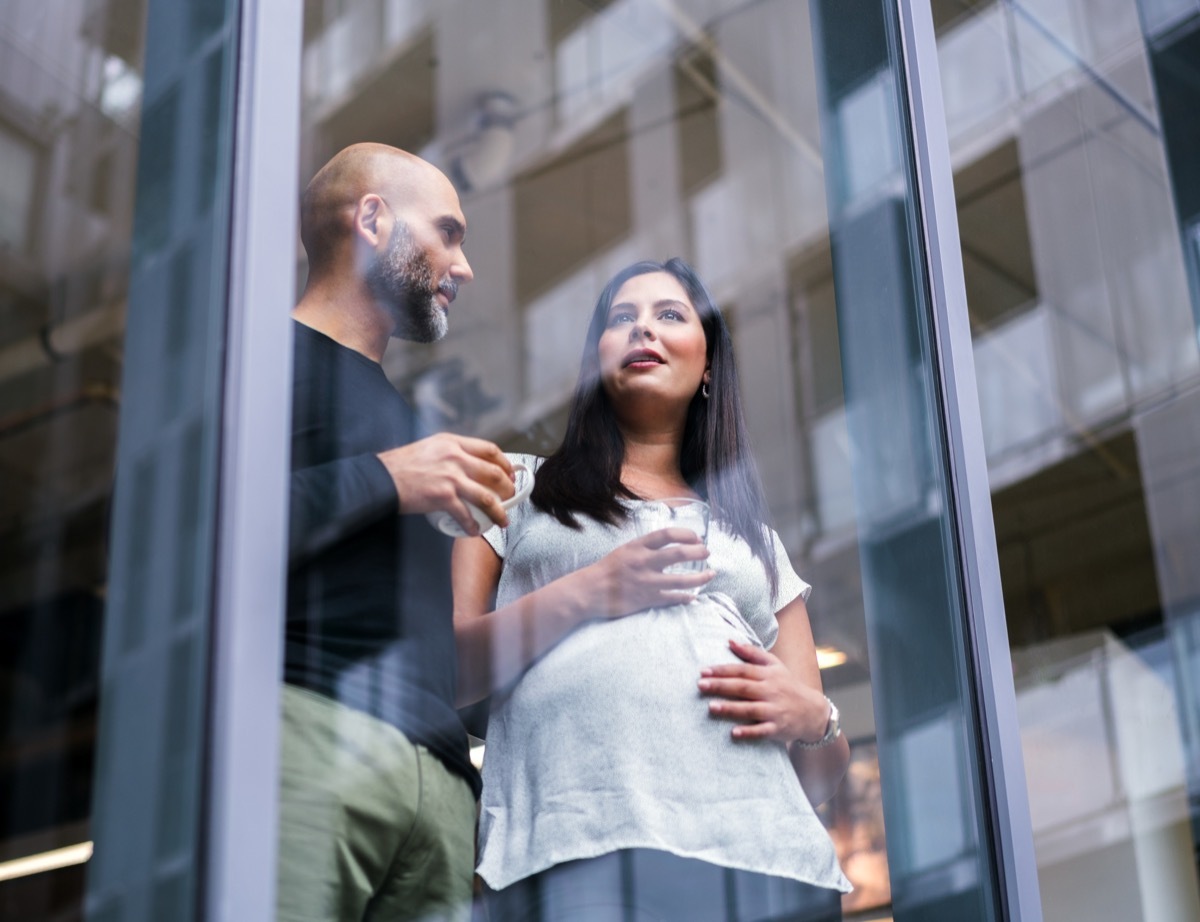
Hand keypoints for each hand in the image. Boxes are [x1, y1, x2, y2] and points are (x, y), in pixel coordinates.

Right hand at [377, 434, 513, 535]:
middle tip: (510, 498)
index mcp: (453, 443)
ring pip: (487, 497)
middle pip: (494, 473)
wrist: (382, 478)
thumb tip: (468, 465)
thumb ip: (450, 453)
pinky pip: (466, 515)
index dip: (504, 463)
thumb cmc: (402, 466)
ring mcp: (450, 477)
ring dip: (499, 512)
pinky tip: (473, 531)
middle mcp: (455, 457)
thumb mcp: (430, 448)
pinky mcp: (443, 497)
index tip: (510, 473)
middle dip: (508, 489)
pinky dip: (472, 526)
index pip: (489, 450)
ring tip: (502, 520)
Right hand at [581, 528, 712, 618]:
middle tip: (707, 553)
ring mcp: (647, 582)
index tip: (697, 537)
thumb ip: (645, 548)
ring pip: (682, 579)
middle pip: (679, 553)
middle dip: (698, 552)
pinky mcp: (647, 599)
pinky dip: (686, 597)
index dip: (686, 534)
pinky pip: (673, 598)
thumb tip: (667, 545)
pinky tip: (694, 596)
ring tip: (711, 574)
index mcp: (638, 546)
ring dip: (701, 577)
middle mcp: (644, 562)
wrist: (590, 592)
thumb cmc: (606, 570)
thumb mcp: (624, 550)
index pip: (667, 534)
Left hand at [699, 640, 829, 742]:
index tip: (703, 671)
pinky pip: (762, 730)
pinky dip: (749, 732)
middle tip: (700, 685)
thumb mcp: (774, 665)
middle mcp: (771, 691)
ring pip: (750, 709)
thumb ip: (752, 653)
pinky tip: (733, 733)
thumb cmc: (788, 685)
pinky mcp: (778, 728)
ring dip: (730, 708)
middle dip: (721, 686)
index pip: (743, 670)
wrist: (813, 711)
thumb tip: (729, 641)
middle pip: (743, 687)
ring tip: (711, 707)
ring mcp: (775, 710)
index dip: (723, 670)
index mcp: (768, 675)